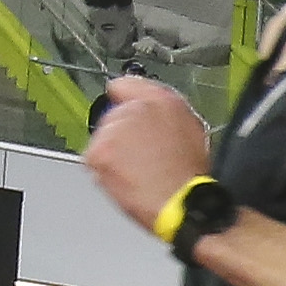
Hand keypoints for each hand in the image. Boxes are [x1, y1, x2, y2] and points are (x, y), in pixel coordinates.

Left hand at [83, 75, 209, 235]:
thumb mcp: (192, 131)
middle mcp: (135, 108)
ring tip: (138, 170)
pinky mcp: (99, 152)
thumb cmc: (189, 174)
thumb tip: (146, 106)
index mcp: (162, 100)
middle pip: (114, 116)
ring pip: (103, 138)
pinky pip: (94, 158)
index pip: (126, 84)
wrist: (181, 201)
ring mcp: (114, 129)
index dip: (126, 99)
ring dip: (114, 153)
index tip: (125, 107)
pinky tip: (127, 178)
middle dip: (123, 133)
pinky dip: (105, 170)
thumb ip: (164, 111)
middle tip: (144, 155)